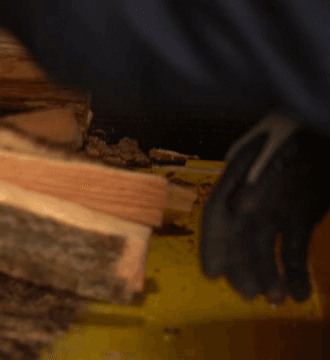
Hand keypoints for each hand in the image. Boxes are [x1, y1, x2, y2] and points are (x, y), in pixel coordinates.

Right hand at [201, 112, 329, 302]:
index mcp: (240, 174)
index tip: (213, 272)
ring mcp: (277, 205)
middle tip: (248, 293)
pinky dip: (295, 272)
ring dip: (268, 274)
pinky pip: (293, 248)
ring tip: (275, 299)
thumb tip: (240, 206)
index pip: (218, 213)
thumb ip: (259, 170)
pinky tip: (298, 293)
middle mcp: (252, 194)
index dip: (214, 243)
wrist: (327, 121)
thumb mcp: (281, 143)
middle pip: (239, 236)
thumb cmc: (304, 126)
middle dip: (241, 266)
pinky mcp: (301, 214)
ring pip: (265, 247)